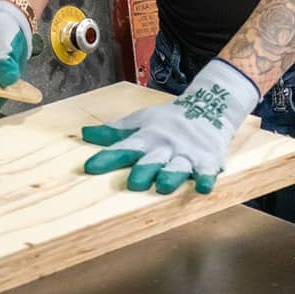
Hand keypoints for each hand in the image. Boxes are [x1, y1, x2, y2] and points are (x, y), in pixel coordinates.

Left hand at [81, 59, 259, 193]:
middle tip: (133, 183)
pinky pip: (207, 171)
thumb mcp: (141, 120)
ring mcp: (187, 153)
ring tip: (163, 186)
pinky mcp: (208, 159)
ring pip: (178, 167)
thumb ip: (114, 132)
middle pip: (152, 159)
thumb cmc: (169, 119)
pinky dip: (206, 178)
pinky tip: (204, 187)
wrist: (210, 106)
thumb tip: (84, 134)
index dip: (107, 158)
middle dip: (144, 171)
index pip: (124, 147)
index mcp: (147, 136)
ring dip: (171, 175)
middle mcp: (166, 146)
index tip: (90, 167)